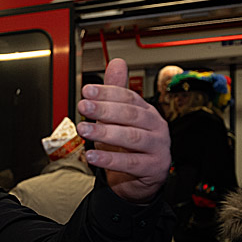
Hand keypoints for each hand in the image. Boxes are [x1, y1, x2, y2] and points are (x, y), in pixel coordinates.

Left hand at [76, 58, 169, 202]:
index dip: (107, 93)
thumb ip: (115, 93)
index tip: (86, 91)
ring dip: (105, 132)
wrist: (138, 179)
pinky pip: (131, 162)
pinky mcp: (154, 167)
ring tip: (84, 129)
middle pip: (131, 114)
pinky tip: (92, 155)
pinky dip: (110, 159)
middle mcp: (155, 127)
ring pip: (132, 137)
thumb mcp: (118, 119)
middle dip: (104, 110)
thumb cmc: (128, 147)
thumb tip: (116, 62)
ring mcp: (157, 147)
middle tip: (83, 106)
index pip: (128, 97)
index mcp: (146, 112)